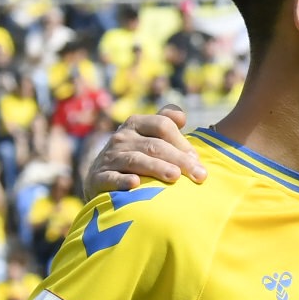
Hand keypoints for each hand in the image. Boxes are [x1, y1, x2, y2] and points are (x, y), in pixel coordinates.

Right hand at [86, 106, 205, 195]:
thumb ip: (165, 122)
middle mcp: (122, 137)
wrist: (101, 176)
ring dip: (156, 168)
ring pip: (136, 160)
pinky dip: (122, 181)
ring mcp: (110, 157)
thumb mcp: (148, 134)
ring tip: (175, 176)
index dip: (182, 141)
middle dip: (179, 159)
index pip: (163, 125)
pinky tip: (135, 184)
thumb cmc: (135, 154)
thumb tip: (182, 116)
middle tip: (199, 175)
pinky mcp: (99, 177)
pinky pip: (111, 178)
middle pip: (154, 145)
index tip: (197, 159)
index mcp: (136, 123)